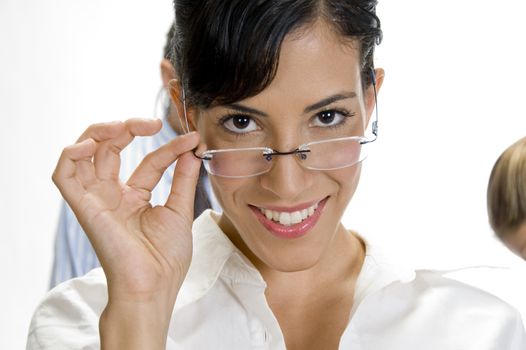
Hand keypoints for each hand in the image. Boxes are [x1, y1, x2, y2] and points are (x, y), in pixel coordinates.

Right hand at [52, 119, 201, 346]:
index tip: (192, 139)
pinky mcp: (83, 207)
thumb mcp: (179, 210)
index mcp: (134, 197)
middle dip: (127, 128)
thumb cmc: (166, 258)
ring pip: (83, 154)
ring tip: (122, 126)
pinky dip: (72, 154)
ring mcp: (96, 200)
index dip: (169, 148)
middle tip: (153, 122)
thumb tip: (192, 151)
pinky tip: (92, 144)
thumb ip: (182, 179)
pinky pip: (63, 175)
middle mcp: (112, 195)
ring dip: (98, 132)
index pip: (149, 162)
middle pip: (109, 149)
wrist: (154, 285)